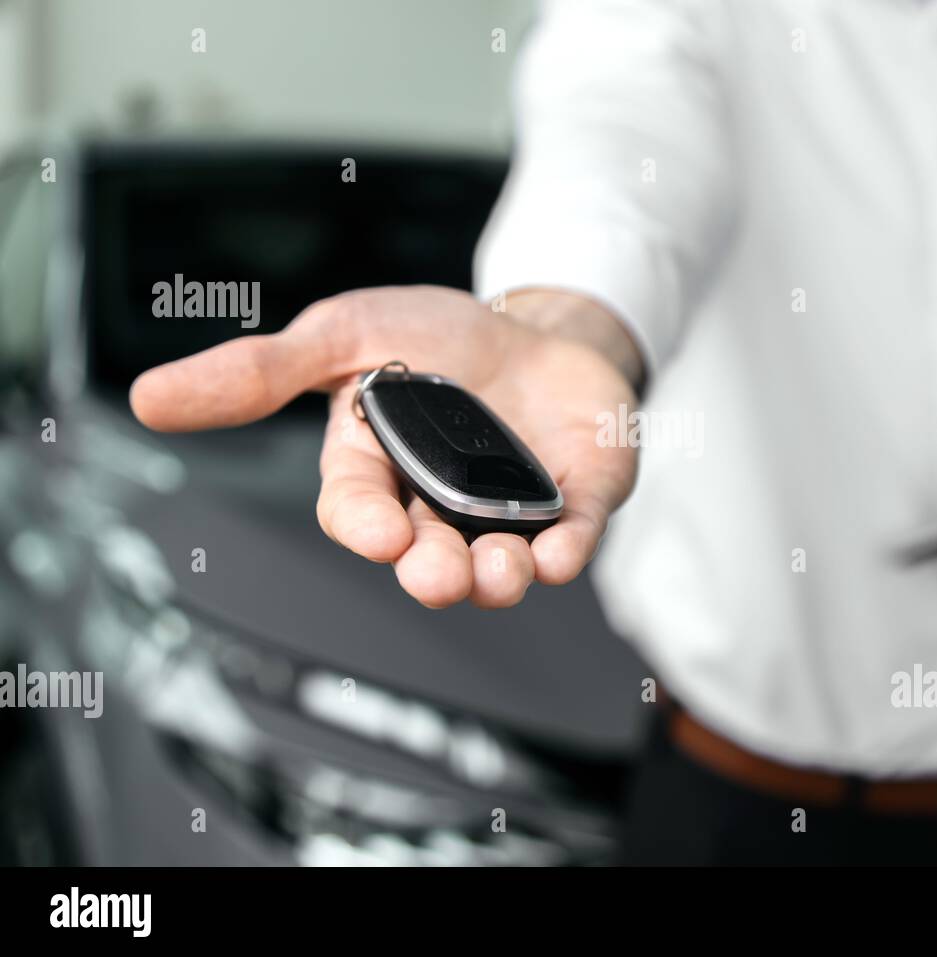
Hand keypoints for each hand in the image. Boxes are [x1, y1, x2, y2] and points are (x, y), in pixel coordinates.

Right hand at [130, 286, 639, 607]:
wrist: (538, 325)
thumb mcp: (344, 335)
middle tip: (437, 572)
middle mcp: (439, 506)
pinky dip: (565, 552)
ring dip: (498, 578)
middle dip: (432, 573)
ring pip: (497, 566)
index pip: (358, 512)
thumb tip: (149, 398)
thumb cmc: (438, 338)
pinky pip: (570, 539)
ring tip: (499, 569)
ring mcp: (509, 511)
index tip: (381, 534)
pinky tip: (558, 554)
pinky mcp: (572, 503)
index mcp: (377, 470)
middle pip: (427, 557)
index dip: (365, 527)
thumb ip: (262, 371)